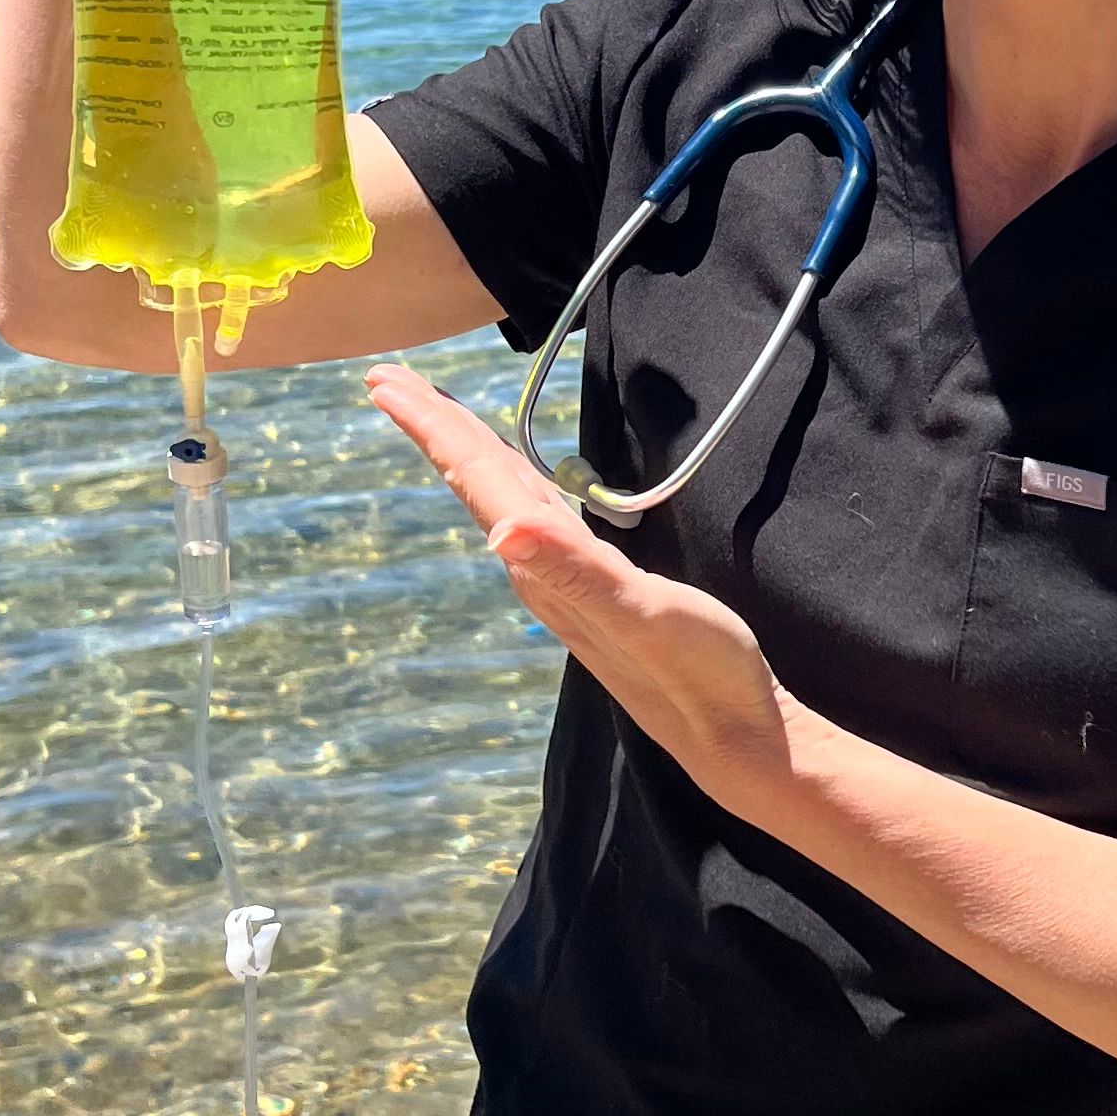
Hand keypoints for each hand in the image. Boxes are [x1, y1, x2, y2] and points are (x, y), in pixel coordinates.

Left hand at [363, 363, 793, 816]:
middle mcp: (542, 571)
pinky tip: (520, 483)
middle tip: (387, 380)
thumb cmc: (699, 672)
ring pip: (502, 500)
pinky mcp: (595, 588)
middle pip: (477, 484)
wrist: (732, 736)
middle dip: (436, 429)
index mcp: (545, 564)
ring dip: (468, 454)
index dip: (434, 428)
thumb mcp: (642, 614)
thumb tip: (501, 530)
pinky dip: (514, 484)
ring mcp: (566, 582)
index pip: (478, 480)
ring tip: (440, 417)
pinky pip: (536, 517)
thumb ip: (576, 572)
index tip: (383, 382)